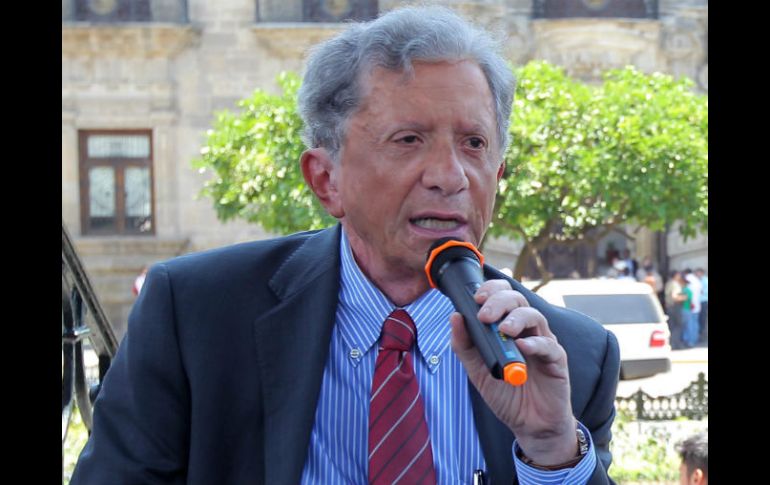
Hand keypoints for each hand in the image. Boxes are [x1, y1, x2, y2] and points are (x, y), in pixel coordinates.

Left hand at [450, 279, 576, 464]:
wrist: (529, 424)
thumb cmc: (505, 393)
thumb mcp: (476, 369)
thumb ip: (464, 345)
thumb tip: (455, 316)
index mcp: (507, 327)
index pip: (503, 296)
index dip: (491, 290)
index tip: (476, 297)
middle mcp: (526, 330)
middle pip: (517, 300)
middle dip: (499, 302)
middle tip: (484, 316)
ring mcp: (543, 343)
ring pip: (534, 316)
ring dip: (516, 319)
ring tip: (503, 330)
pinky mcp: (556, 361)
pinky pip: (548, 346)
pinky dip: (535, 343)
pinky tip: (522, 347)